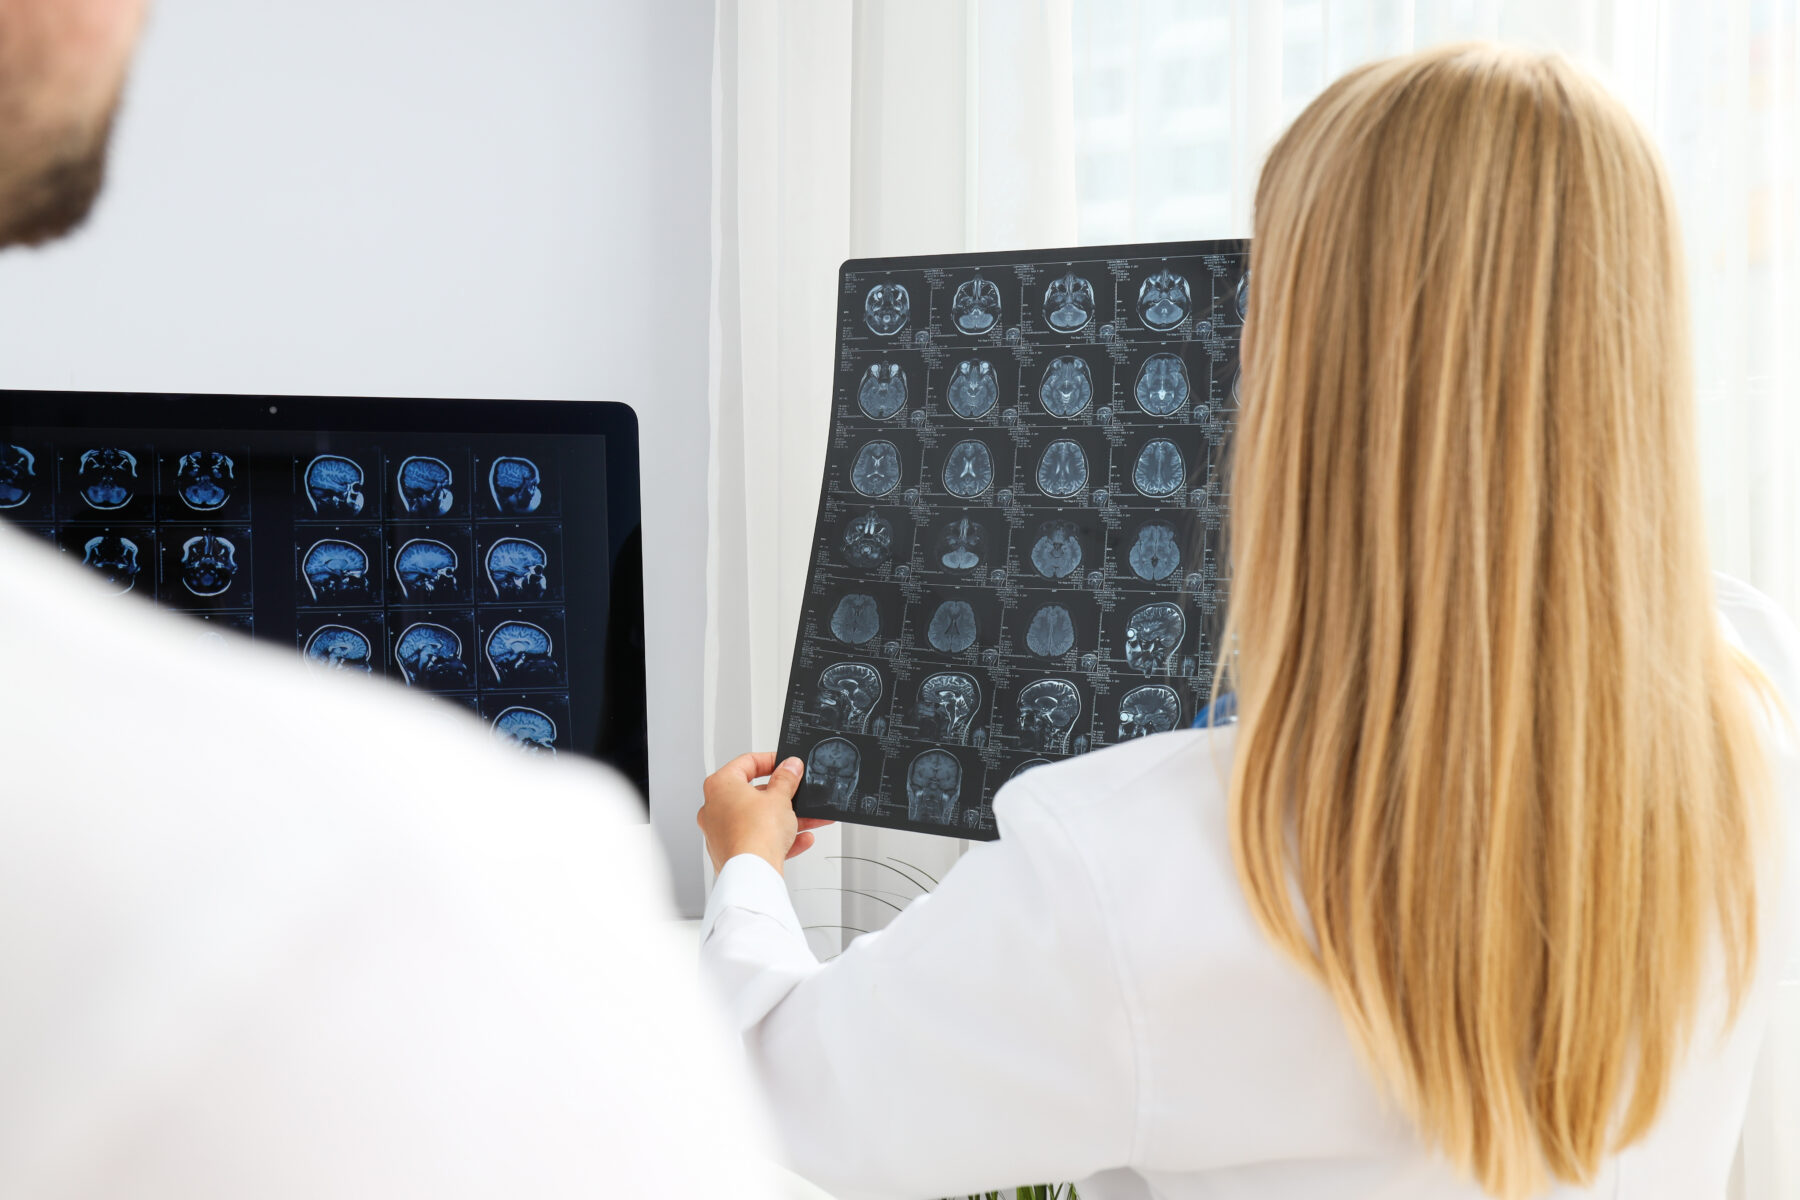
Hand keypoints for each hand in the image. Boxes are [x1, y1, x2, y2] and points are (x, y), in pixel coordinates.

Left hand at [697, 752, 835, 875]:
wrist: (752, 873)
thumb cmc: (755, 834)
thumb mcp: (780, 798)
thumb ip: (786, 779)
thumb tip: (790, 768)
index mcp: (720, 786)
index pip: (746, 763)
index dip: (770, 761)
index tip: (786, 764)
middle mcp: (714, 809)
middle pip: (753, 794)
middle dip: (781, 795)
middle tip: (797, 791)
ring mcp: (721, 833)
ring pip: (758, 820)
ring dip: (786, 818)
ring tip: (809, 818)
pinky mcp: (731, 854)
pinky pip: (758, 840)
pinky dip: (779, 839)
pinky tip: (801, 839)